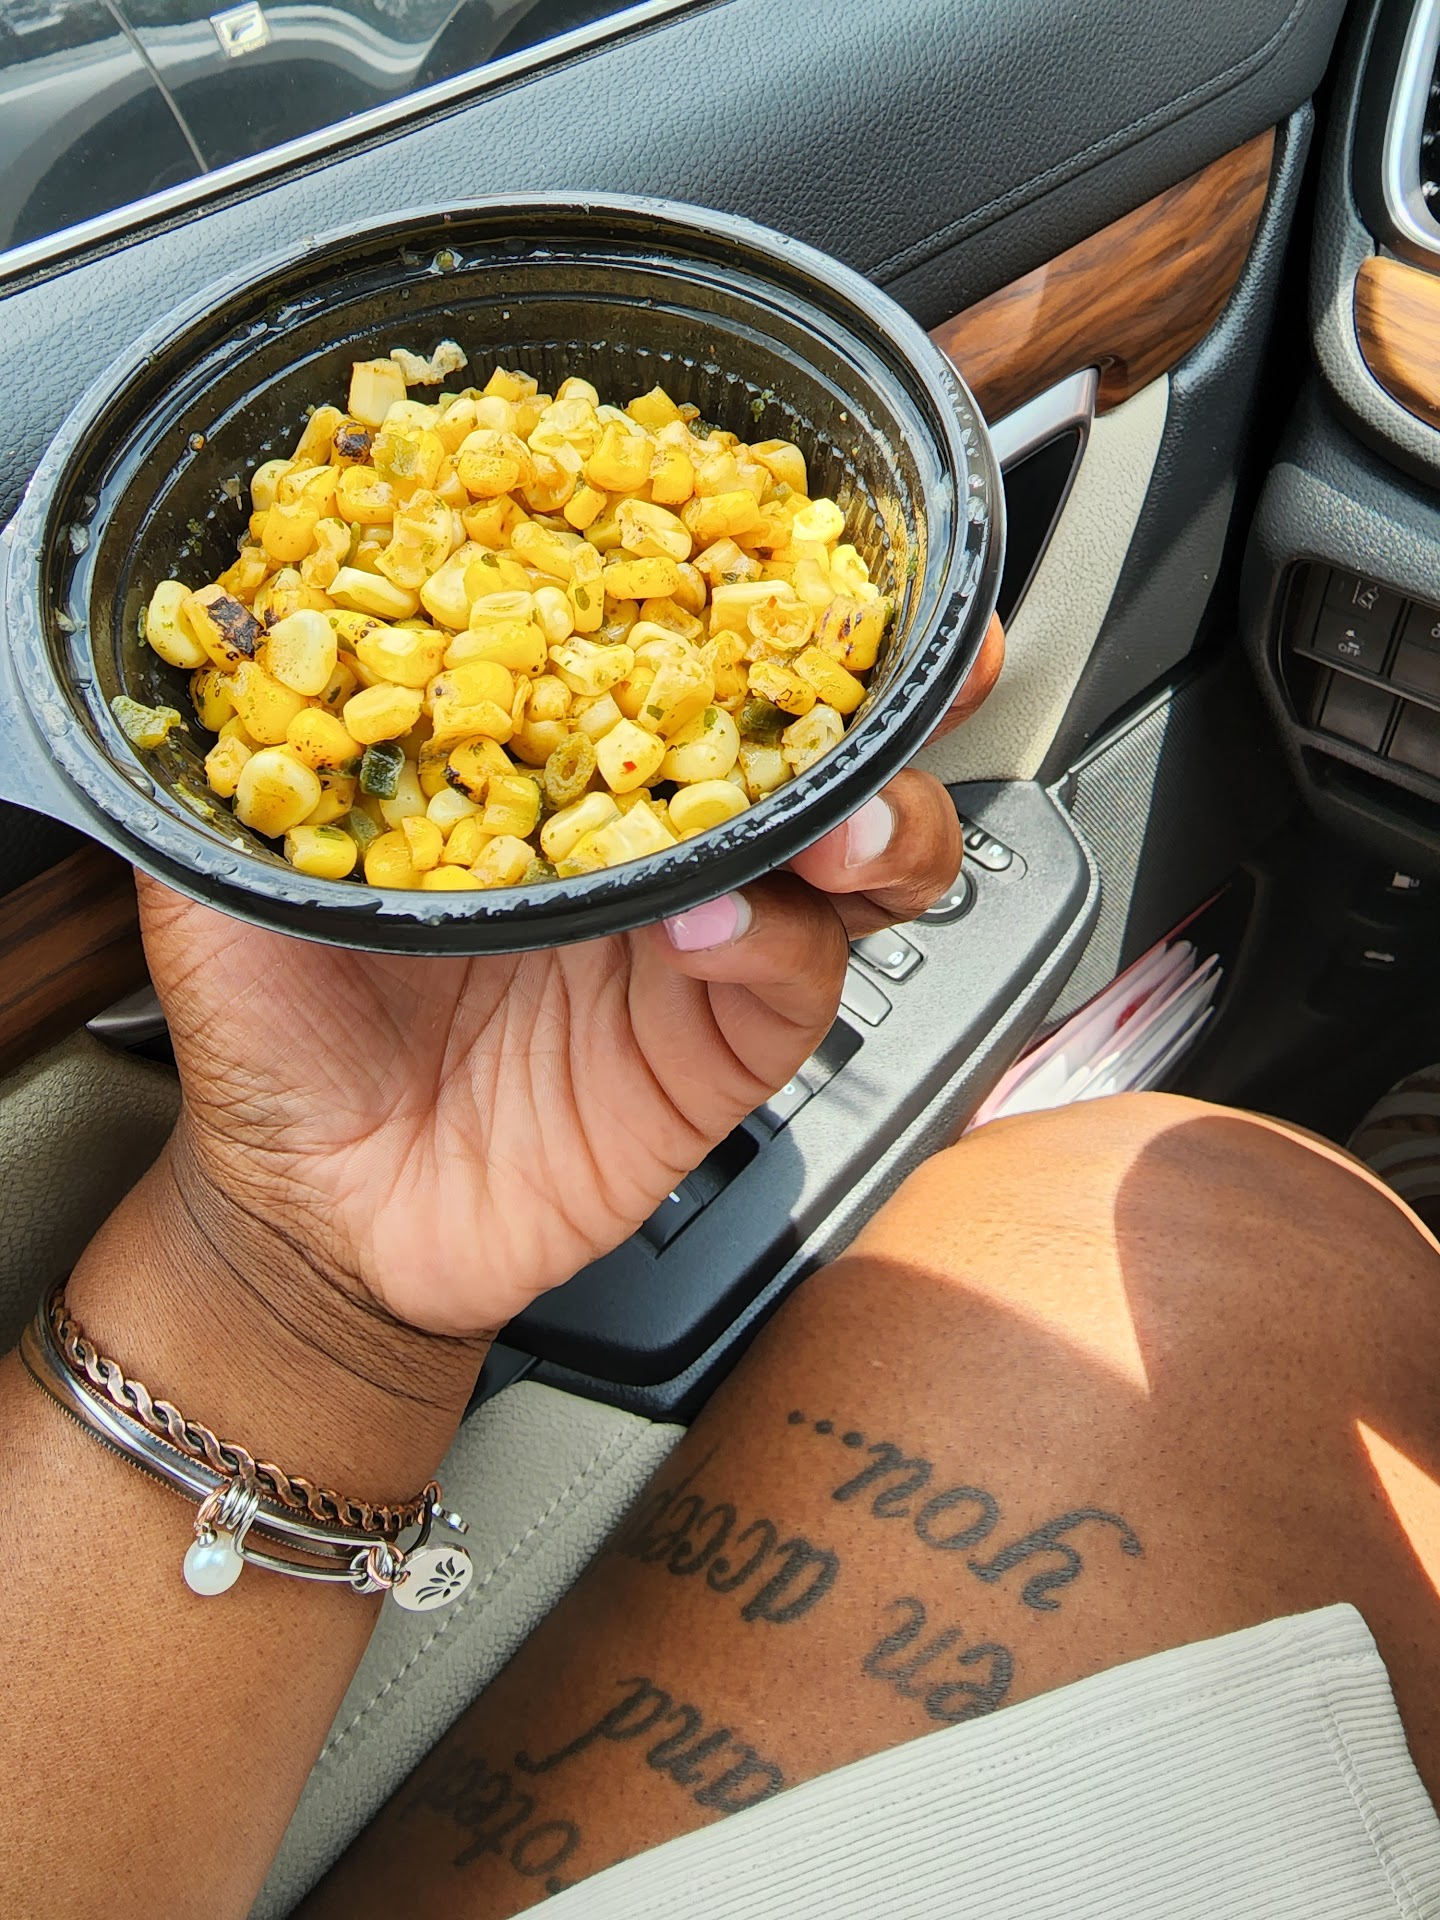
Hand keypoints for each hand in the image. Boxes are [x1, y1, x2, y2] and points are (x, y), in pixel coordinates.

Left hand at [142, 618, 1003, 1339]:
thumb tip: (219, 619)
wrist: (311, 1211)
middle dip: (892, 685)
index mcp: (552, 767)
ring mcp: (698, 944)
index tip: (779, 519)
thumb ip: (245, 755)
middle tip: (927, 649)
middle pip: (813, 740)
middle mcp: (651, 839)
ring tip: (842, 812)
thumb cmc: (280, 1034)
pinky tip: (716, 925)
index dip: (737, 586)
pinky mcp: (717, 1051)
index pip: (672, 648)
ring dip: (880, 818)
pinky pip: (793, 982)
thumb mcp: (231, 866)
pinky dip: (776, 940)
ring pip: (855, 861)